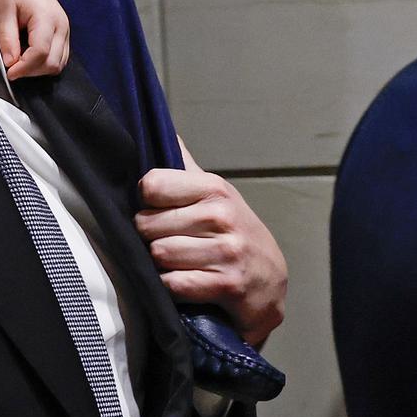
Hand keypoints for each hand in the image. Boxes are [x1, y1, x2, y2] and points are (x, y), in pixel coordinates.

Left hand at [0, 0, 69, 79]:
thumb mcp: (3, 11)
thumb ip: (6, 38)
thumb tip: (10, 62)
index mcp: (47, 18)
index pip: (40, 52)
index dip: (24, 67)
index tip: (8, 72)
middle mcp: (62, 26)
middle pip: (52, 63)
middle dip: (31, 71)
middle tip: (12, 68)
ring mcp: (65, 30)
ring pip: (58, 64)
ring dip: (38, 70)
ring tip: (19, 62)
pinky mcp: (64, 34)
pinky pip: (59, 58)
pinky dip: (44, 63)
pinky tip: (28, 57)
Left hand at [134, 140, 286, 345]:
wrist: (270, 281)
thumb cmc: (234, 233)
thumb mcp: (216, 195)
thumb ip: (186, 168)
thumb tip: (165, 130)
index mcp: (214, 189)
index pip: (151, 185)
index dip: (147, 202)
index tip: (159, 210)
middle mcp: (221, 216)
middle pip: (147, 224)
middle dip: (151, 237)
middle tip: (171, 242)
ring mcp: (226, 251)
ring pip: (158, 254)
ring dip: (161, 264)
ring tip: (179, 262)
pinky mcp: (227, 284)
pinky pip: (174, 284)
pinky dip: (173, 287)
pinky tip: (187, 282)